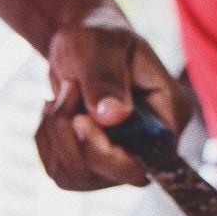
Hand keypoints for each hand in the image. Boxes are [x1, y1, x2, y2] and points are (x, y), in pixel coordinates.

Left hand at [36, 22, 192, 189]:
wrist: (82, 44)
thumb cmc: (97, 38)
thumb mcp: (100, 47)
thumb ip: (106, 79)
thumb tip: (115, 115)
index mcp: (169, 115)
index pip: (145, 161)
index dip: (106, 153)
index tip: (79, 119)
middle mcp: (150, 147)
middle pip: (106, 176)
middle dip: (71, 137)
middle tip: (66, 91)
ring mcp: (120, 160)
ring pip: (76, 177)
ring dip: (55, 135)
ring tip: (62, 95)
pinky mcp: (92, 166)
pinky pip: (59, 172)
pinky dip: (47, 141)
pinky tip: (55, 112)